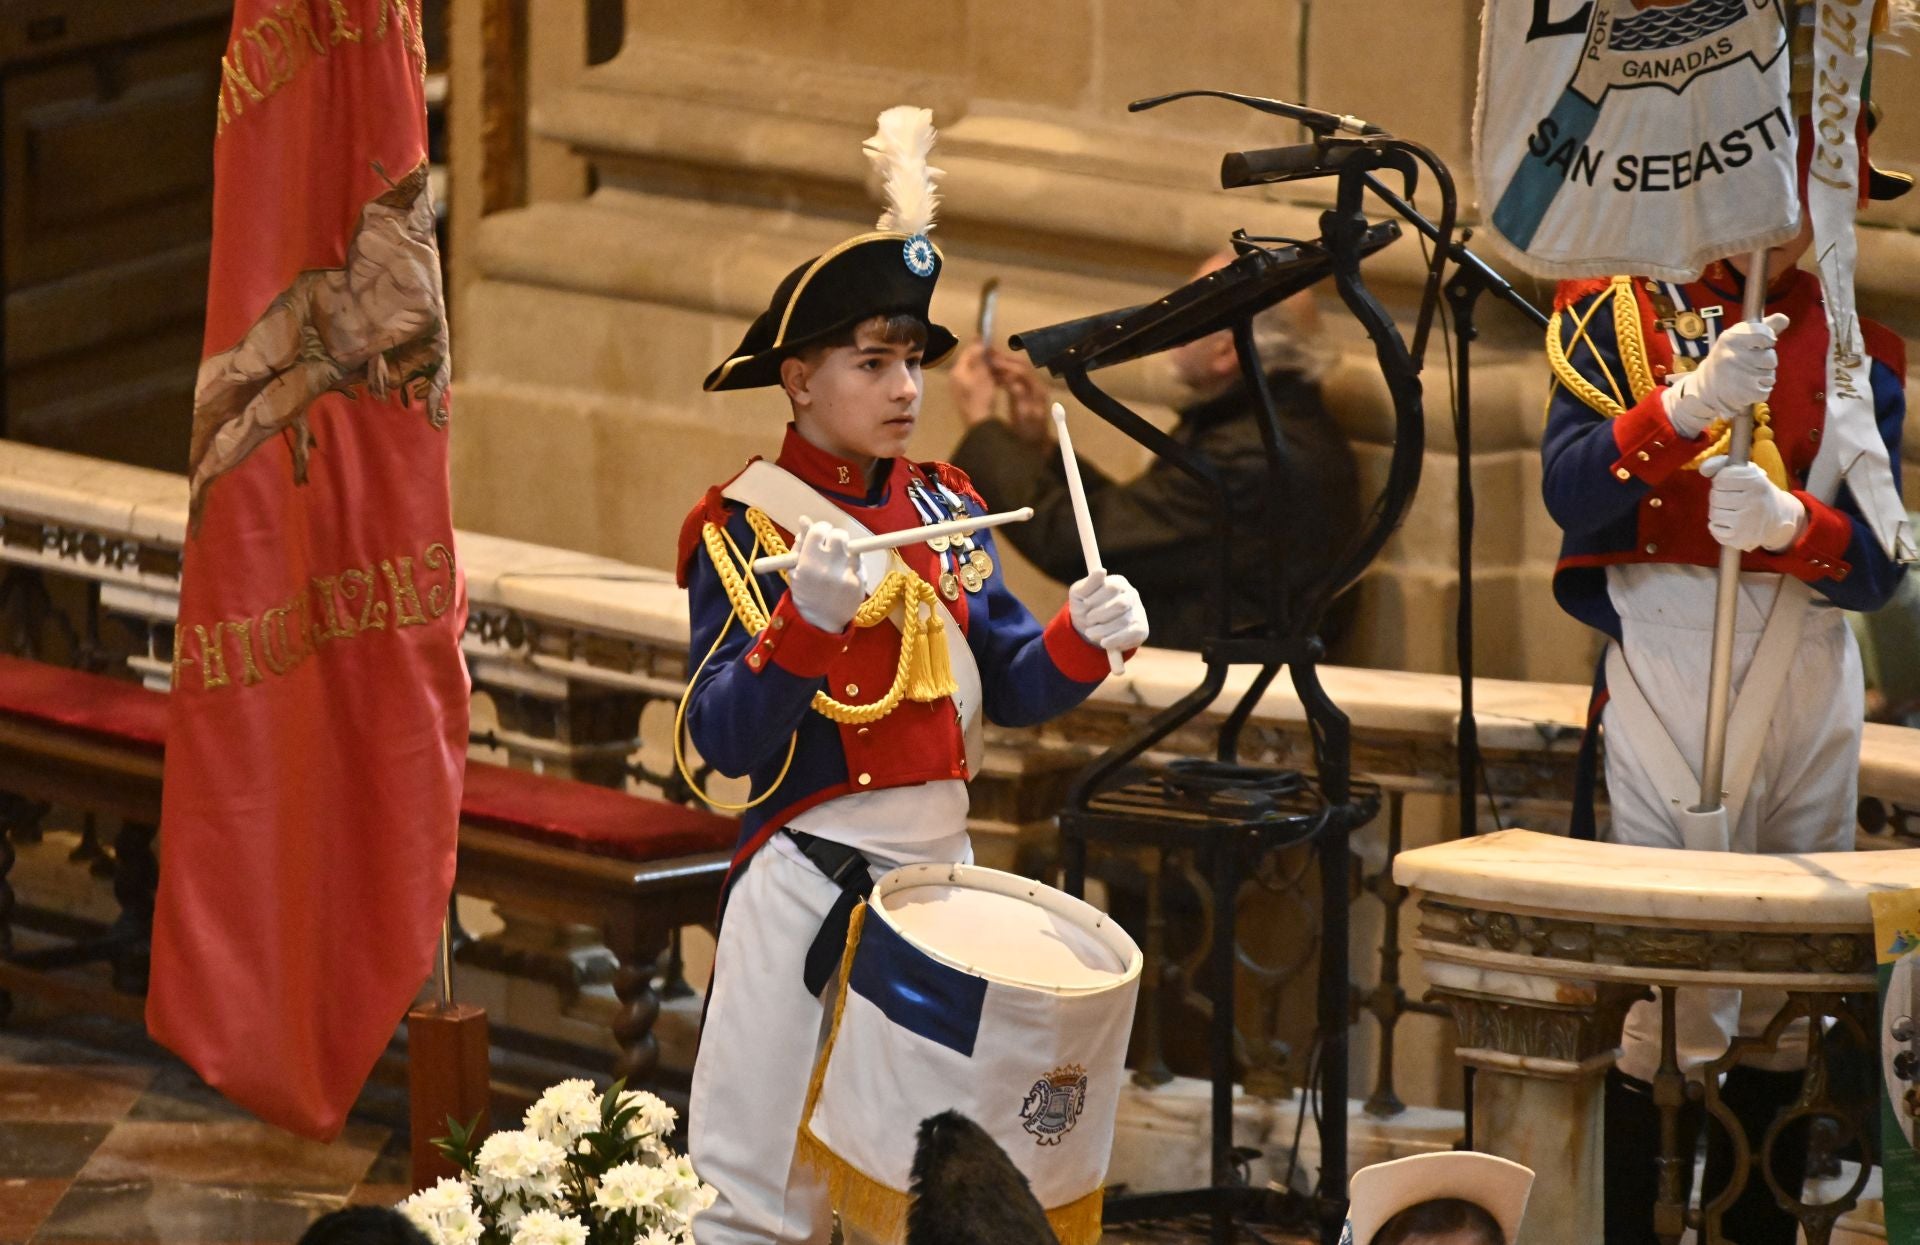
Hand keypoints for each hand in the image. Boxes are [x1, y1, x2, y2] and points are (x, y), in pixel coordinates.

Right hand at [787, 520, 862, 631]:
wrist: (820, 622)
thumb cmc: (805, 591)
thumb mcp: (796, 568)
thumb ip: (800, 544)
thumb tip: (804, 519)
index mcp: (808, 562)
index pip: (820, 531)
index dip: (821, 529)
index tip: (821, 534)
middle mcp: (828, 567)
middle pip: (839, 536)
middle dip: (835, 536)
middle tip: (832, 544)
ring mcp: (846, 574)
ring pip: (853, 547)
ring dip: (846, 549)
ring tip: (838, 561)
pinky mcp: (859, 581)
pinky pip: (859, 561)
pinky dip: (854, 562)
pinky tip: (845, 572)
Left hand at [948, 342, 998, 426]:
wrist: (979, 423)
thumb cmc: (981, 396)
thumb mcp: (982, 373)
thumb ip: (978, 355)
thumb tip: (976, 338)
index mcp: (958, 371)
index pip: (968, 352)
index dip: (980, 346)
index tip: (992, 344)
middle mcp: (956, 378)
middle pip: (972, 362)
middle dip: (986, 359)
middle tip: (1000, 357)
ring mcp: (961, 389)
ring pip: (976, 373)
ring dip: (989, 370)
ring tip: (1003, 369)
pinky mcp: (968, 397)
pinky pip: (978, 383)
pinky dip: (988, 380)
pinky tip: (999, 381)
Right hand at [987, 350, 1053, 446]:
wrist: (1037, 442)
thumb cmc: (1027, 433)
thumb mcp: (1023, 419)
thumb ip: (1019, 401)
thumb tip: (1014, 384)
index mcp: (1037, 391)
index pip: (1022, 371)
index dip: (1006, 364)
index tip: (990, 361)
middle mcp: (1038, 385)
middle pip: (1021, 365)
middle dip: (1004, 360)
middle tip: (987, 356)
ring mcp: (1035, 387)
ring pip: (1019, 369)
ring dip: (1004, 365)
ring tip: (988, 364)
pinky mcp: (1029, 391)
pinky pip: (1018, 376)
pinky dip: (1006, 373)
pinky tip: (994, 375)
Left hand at [1068, 570, 1148, 651]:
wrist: (1089, 630)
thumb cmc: (1084, 608)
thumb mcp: (1079, 595)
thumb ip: (1089, 584)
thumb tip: (1101, 571)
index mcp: (1118, 582)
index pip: (1112, 587)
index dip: (1097, 598)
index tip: (1085, 604)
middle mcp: (1131, 595)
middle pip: (1120, 604)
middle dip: (1100, 615)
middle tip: (1088, 620)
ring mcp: (1138, 612)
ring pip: (1124, 621)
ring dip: (1103, 629)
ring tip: (1090, 632)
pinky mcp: (1141, 629)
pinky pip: (1131, 635)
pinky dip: (1114, 640)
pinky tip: (1103, 642)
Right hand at [1661, 313, 1788, 437]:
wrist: (1705, 387)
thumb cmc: (1728, 357)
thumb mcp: (1739, 338)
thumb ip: (1763, 328)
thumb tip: (1784, 319)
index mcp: (1731, 338)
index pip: (1765, 335)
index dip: (1768, 341)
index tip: (1760, 344)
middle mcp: (1732, 357)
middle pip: (1771, 358)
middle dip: (1766, 362)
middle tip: (1751, 363)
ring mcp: (1737, 377)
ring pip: (1770, 375)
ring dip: (1764, 377)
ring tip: (1748, 376)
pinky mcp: (1742, 394)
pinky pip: (1766, 390)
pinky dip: (1761, 390)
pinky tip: (1747, 388)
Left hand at [1700, 456, 1805, 551]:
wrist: (1779, 517)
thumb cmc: (1756, 491)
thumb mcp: (1746, 471)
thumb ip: (1722, 464)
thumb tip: (1703, 469)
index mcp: (1756, 482)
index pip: (1721, 479)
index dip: (1721, 482)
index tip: (1731, 485)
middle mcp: (1754, 501)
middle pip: (1715, 497)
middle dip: (1719, 497)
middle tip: (1732, 500)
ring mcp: (1747, 522)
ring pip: (1713, 513)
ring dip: (1718, 512)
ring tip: (1732, 511)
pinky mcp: (1740, 538)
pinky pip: (1714, 529)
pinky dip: (1717, 526)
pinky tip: (1731, 524)